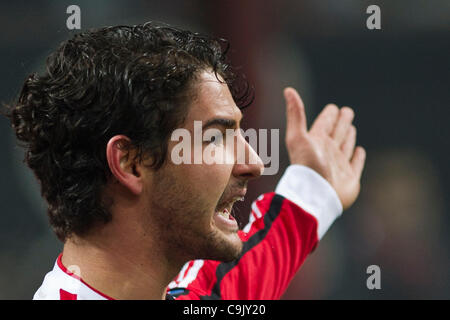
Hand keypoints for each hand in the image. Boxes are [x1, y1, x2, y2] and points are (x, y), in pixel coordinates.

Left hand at [284, 87, 365, 209]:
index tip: (333, 107)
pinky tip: (359, 151)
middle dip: (341, 122)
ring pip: (345, 147)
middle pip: (336, 132)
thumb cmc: (306, 166)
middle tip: (347, 111)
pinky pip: (355, 164)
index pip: (324, 124)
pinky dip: (358, 157)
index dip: (329, 116)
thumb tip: (288, 90)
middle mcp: (327, 152)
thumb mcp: (297, 136)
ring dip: (348, 137)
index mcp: (316, 141)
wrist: (315, 195)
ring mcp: (339, 165)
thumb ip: (295, 114)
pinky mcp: (349, 178)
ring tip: (350, 127)